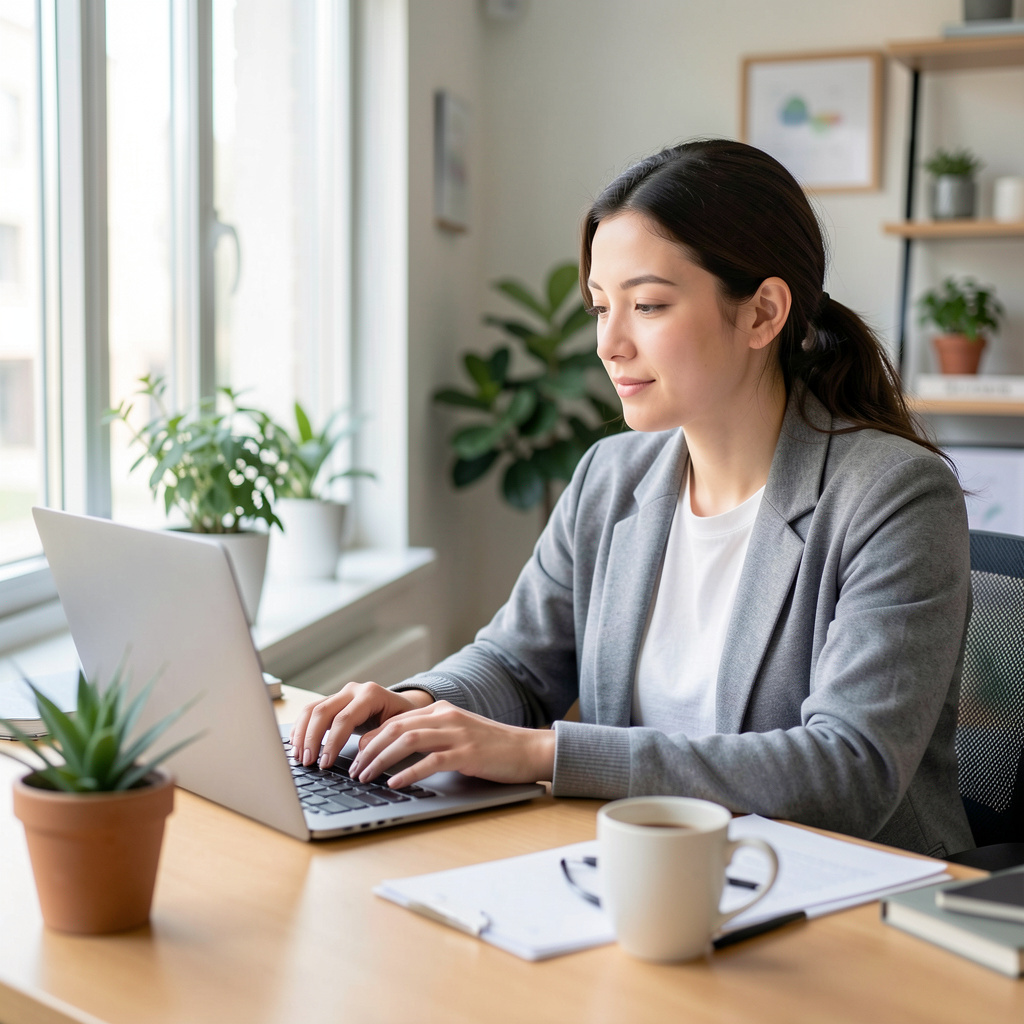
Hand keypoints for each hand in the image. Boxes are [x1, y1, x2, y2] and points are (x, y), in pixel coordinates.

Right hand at [289, 682, 434, 767]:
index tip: (325, 763)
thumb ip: (380, 738)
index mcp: (370, 694)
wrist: (405, 706)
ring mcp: (341, 693)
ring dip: (302, 734)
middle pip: (323, 712)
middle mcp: (353, 689)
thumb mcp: (399, 728)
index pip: (344, 719)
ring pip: (312, 709)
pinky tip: (297, 744)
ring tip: (299, 756)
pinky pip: (311, 711)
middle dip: (312, 739)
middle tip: (308, 762)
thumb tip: (360, 758)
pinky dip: (301, 727)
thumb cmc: (405, 719)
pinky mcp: (334, 700)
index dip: (332, 743)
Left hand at [349, 700, 555, 788]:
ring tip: (367, 776)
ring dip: (381, 759)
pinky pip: (430, 761)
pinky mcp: (467, 754)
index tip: (356, 753)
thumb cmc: (492, 747)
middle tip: (355, 768)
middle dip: (370, 749)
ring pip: (407, 741)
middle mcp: (446, 717)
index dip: (372, 736)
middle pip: (395, 728)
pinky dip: (409, 772)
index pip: (396, 719)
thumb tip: (397, 752)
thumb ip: (432, 735)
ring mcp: (457, 734)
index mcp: (441, 710)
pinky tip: (395, 782)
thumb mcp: (458, 733)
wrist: (528, 749)